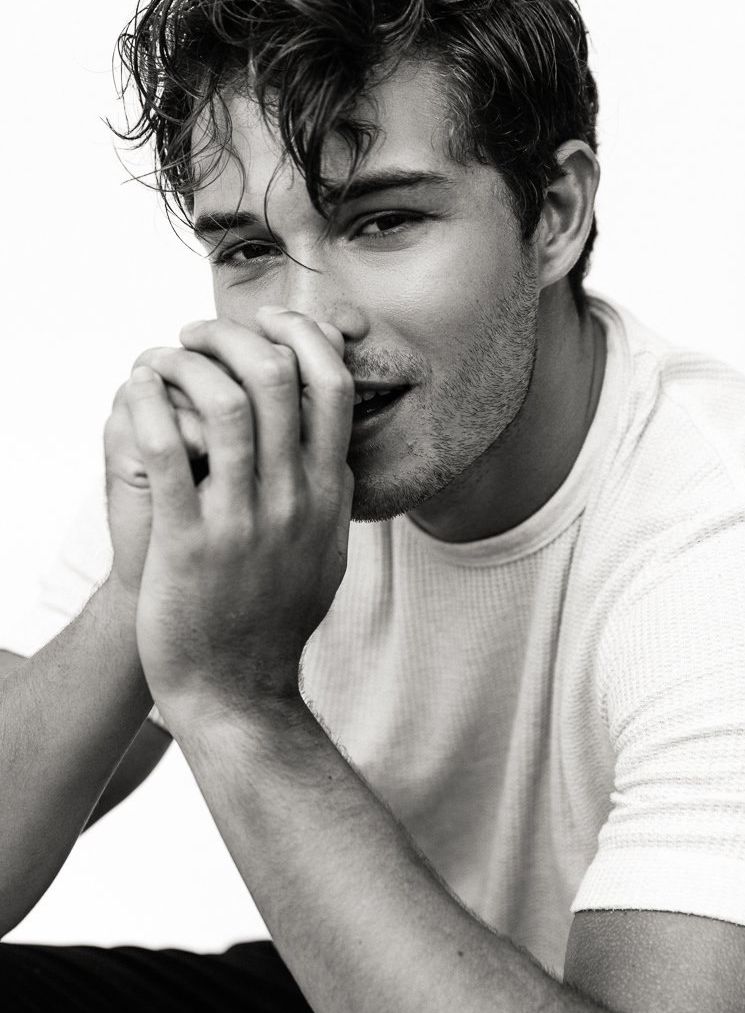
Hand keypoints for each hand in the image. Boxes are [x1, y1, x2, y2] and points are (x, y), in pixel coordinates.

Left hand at [121, 310, 353, 727]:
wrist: (238, 690)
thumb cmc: (275, 617)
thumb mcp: (327, 554)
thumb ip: (336, 499)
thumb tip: (337, 455)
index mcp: (330, 494)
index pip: (331, 386)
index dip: (302, 336)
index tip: (269, 322)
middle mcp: (295, 500)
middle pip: (279, 378)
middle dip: (236, 335)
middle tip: (201, 334)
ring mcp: (244, 521)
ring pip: (225, 404)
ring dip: (191, 363)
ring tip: (168, 357)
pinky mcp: (190, 542)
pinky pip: (170, 450)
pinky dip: (152, 405)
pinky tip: (140, 392)